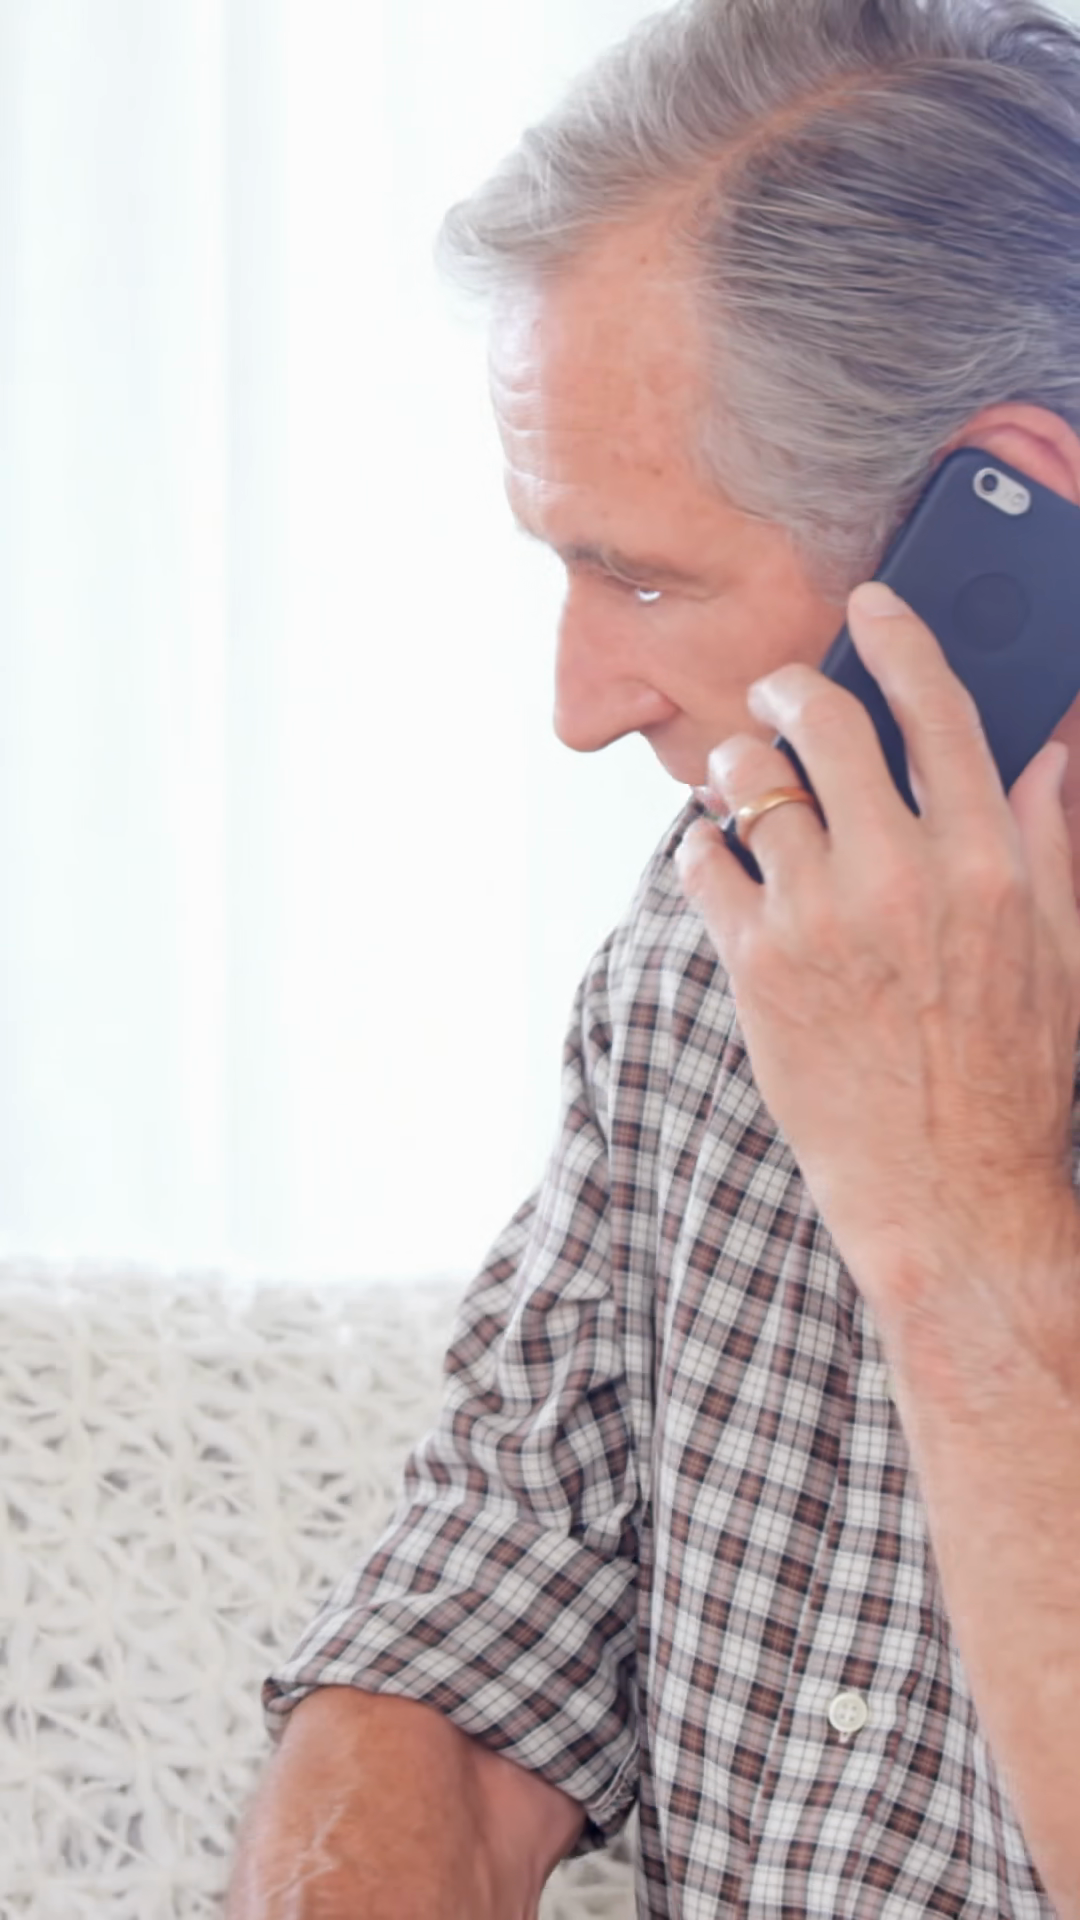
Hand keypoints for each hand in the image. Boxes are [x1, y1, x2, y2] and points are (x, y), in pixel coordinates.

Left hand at [676, 581, 1079, 1348]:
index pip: (937, 709)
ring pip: (750, 785)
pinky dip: (704, 847)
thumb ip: (1049, 841)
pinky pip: (702, 863)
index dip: (900, 638)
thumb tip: (1047, 751)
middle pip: (828, 726)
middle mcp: (899, 876)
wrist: (947, 1192)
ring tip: (747, 783)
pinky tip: (722, 858)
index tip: (872, 605)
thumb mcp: (1062, 953)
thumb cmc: (1011, 1078)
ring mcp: (819, 921)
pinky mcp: (756, 970)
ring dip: (742, 767)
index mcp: (986, 862)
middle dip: (797, 689)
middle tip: (785, 693)